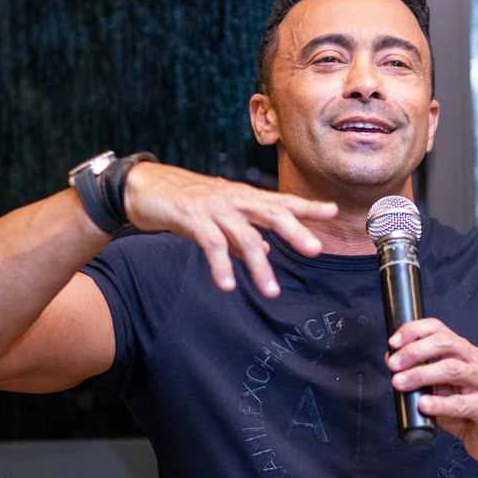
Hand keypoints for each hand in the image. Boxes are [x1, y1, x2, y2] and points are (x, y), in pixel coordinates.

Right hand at [123, 162, 336, 296]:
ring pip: (244, 235)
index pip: (281, 200)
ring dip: (259, 265)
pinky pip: (211, 244)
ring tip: (271, 291)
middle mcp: (235, 199)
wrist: (143, 187)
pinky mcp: (192, 218)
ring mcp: (215, 208)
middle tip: (314, 249)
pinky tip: (228, 285)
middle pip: (272, 213)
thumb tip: (265, 251)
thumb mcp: (219, 218)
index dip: (308, 206)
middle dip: (295, 230)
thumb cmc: (185, 202)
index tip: (333, 211)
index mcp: (244, 198)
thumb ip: (242, 235)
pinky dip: (221, 266)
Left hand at [386, 318, 477, 465]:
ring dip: (421, 374)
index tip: (393, 342)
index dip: (414, 331)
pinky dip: (440, 403)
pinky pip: (462, 402)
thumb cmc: (466, 412)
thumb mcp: (438, 389)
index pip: (439, 329)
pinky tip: (424, 404)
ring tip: (401, 383)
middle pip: (445, 343)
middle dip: (414, 351)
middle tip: (394, 365)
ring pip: (452, 369)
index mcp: (465, 352)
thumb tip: (391, 359)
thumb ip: (420, 374)